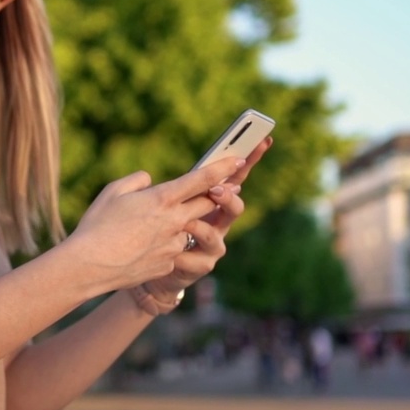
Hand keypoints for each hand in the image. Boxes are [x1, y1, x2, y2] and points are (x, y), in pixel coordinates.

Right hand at [68, 153, 249, 294]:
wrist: (89, 266)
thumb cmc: (96, 226)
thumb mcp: (112, 192)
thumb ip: (137, 181)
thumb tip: (150, 182)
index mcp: (162, 198)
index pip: (202, 179)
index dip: (222, 168)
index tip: (237, 161)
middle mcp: (174, 221)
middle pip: (208, 203)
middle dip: (219, 194)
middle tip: (227, 187)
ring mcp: (174, 245)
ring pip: (190, 228)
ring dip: (183, 223)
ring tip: (157, 225)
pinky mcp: (169, 263)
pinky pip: (174, 250)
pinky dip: (165, 245)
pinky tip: (142, 247)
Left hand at [145, 137, 272, 299]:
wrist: (149, 268)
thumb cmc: (153, 230)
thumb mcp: (153, 205)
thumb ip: (151, 190)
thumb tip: (146, 176)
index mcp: (209, 200)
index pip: (232, 176)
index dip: (248, 159)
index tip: (262, 141)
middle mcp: (217, 221)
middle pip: (234, 205)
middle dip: (228, 196)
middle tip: (214, 190)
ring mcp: (213, 244)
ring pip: (216, 233)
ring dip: (201, 227)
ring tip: (186, 224)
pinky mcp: (203, 265)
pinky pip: (198, 258)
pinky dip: (184, 255)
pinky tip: (173, 255)